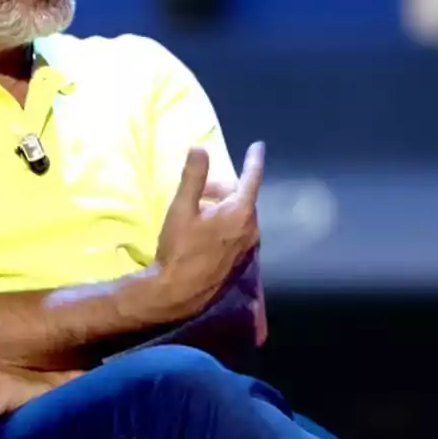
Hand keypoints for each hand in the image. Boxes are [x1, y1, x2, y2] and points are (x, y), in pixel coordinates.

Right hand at [153, 143, 264, 321]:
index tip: (258, 146)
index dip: (253, 160)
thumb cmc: (180, 248)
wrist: (179, 292)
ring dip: (222, 206)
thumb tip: (200, 148)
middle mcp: (250, 229)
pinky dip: (225, 222)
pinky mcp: (240, 260)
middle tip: (199, 190)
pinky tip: (204, 231)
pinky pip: (238, 231)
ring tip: (198, 209)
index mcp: (239, 213)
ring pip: (239, 215)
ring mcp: (247, 247)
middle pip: (242, 197)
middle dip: (223, 188)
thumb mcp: (181, 209)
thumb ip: (193, 177)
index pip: (251, 179)